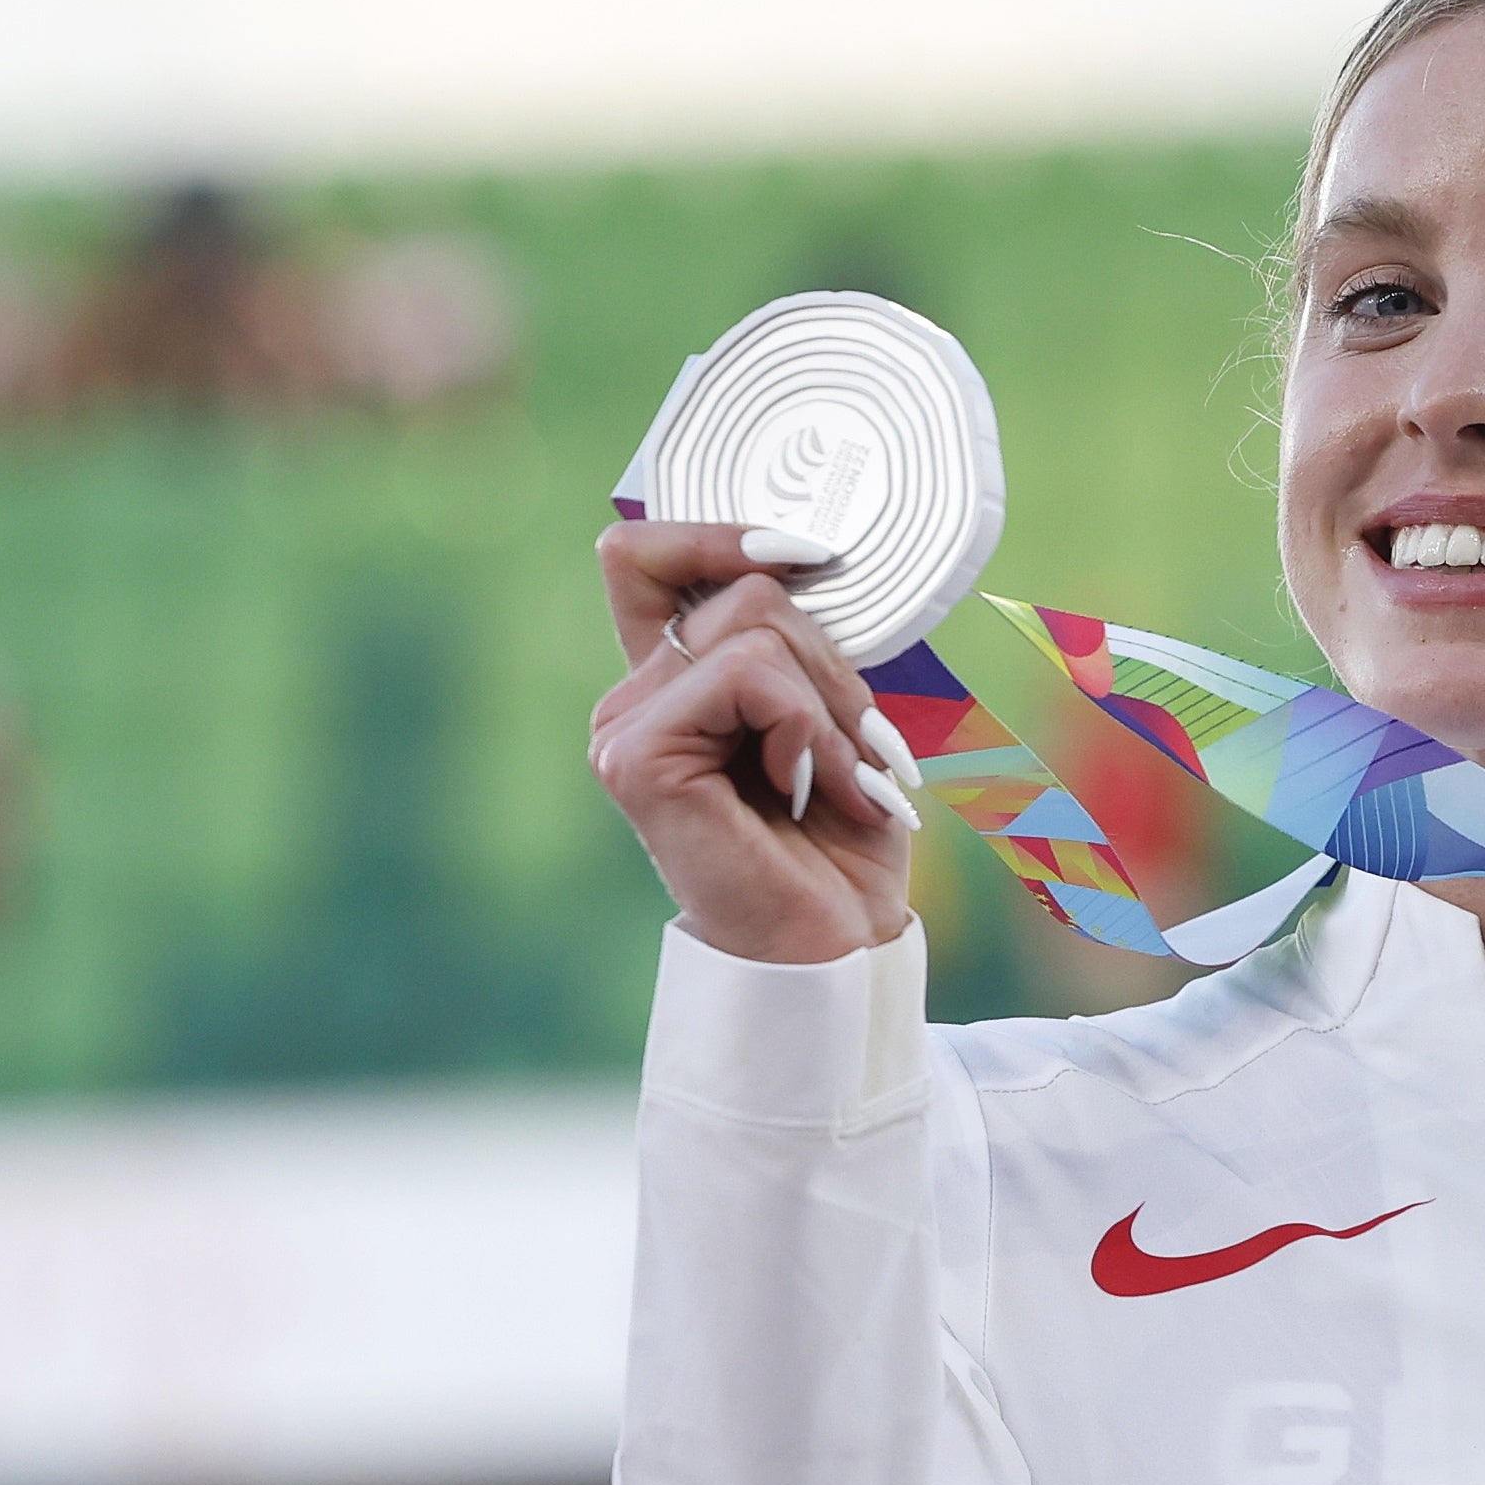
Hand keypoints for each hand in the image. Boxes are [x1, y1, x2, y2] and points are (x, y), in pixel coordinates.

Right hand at [591, 519, 926, 965]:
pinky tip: (806, 793)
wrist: (836, 950)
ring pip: (752, 626)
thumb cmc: (841, 849)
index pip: (646, 556)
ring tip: (839, 784)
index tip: (814, 556)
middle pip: (741, 589)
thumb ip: (792, 645)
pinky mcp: (637, 758)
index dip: (722, 534)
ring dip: (830, 706)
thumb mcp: (830, 721)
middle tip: (861, 753)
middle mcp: (631, 702)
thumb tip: (798, 555)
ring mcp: (624, 730)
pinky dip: (807, 730)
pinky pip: (747, 676)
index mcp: (668, 687)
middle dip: (831, 663)